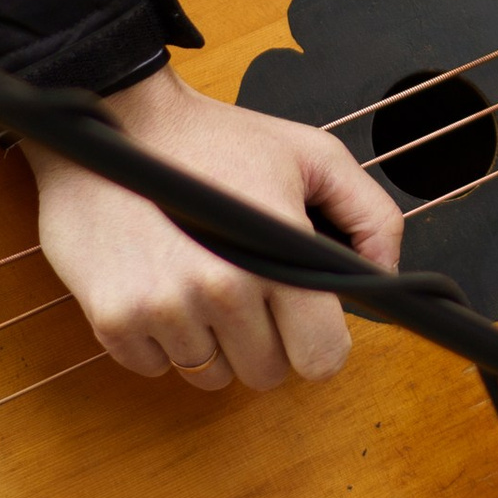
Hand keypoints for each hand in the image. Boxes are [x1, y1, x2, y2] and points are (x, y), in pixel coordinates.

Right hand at [25, 61, 401, 391]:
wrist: (117, 121)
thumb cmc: (214, 139)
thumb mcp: (311, 154)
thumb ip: (369, 213)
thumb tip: (384, 276)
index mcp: (277, 254)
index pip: (322, 358)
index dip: (319, 341)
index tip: (305, 319)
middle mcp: (221, 290)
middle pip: (265, 374)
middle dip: (264, 340)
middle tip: (247, 288)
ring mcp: (163, 309)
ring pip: (209, 376)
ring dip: (210, 342)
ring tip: (200, 280)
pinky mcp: (113, 319)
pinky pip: (154, 367)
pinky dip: (160, 340)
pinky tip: (161, 284)